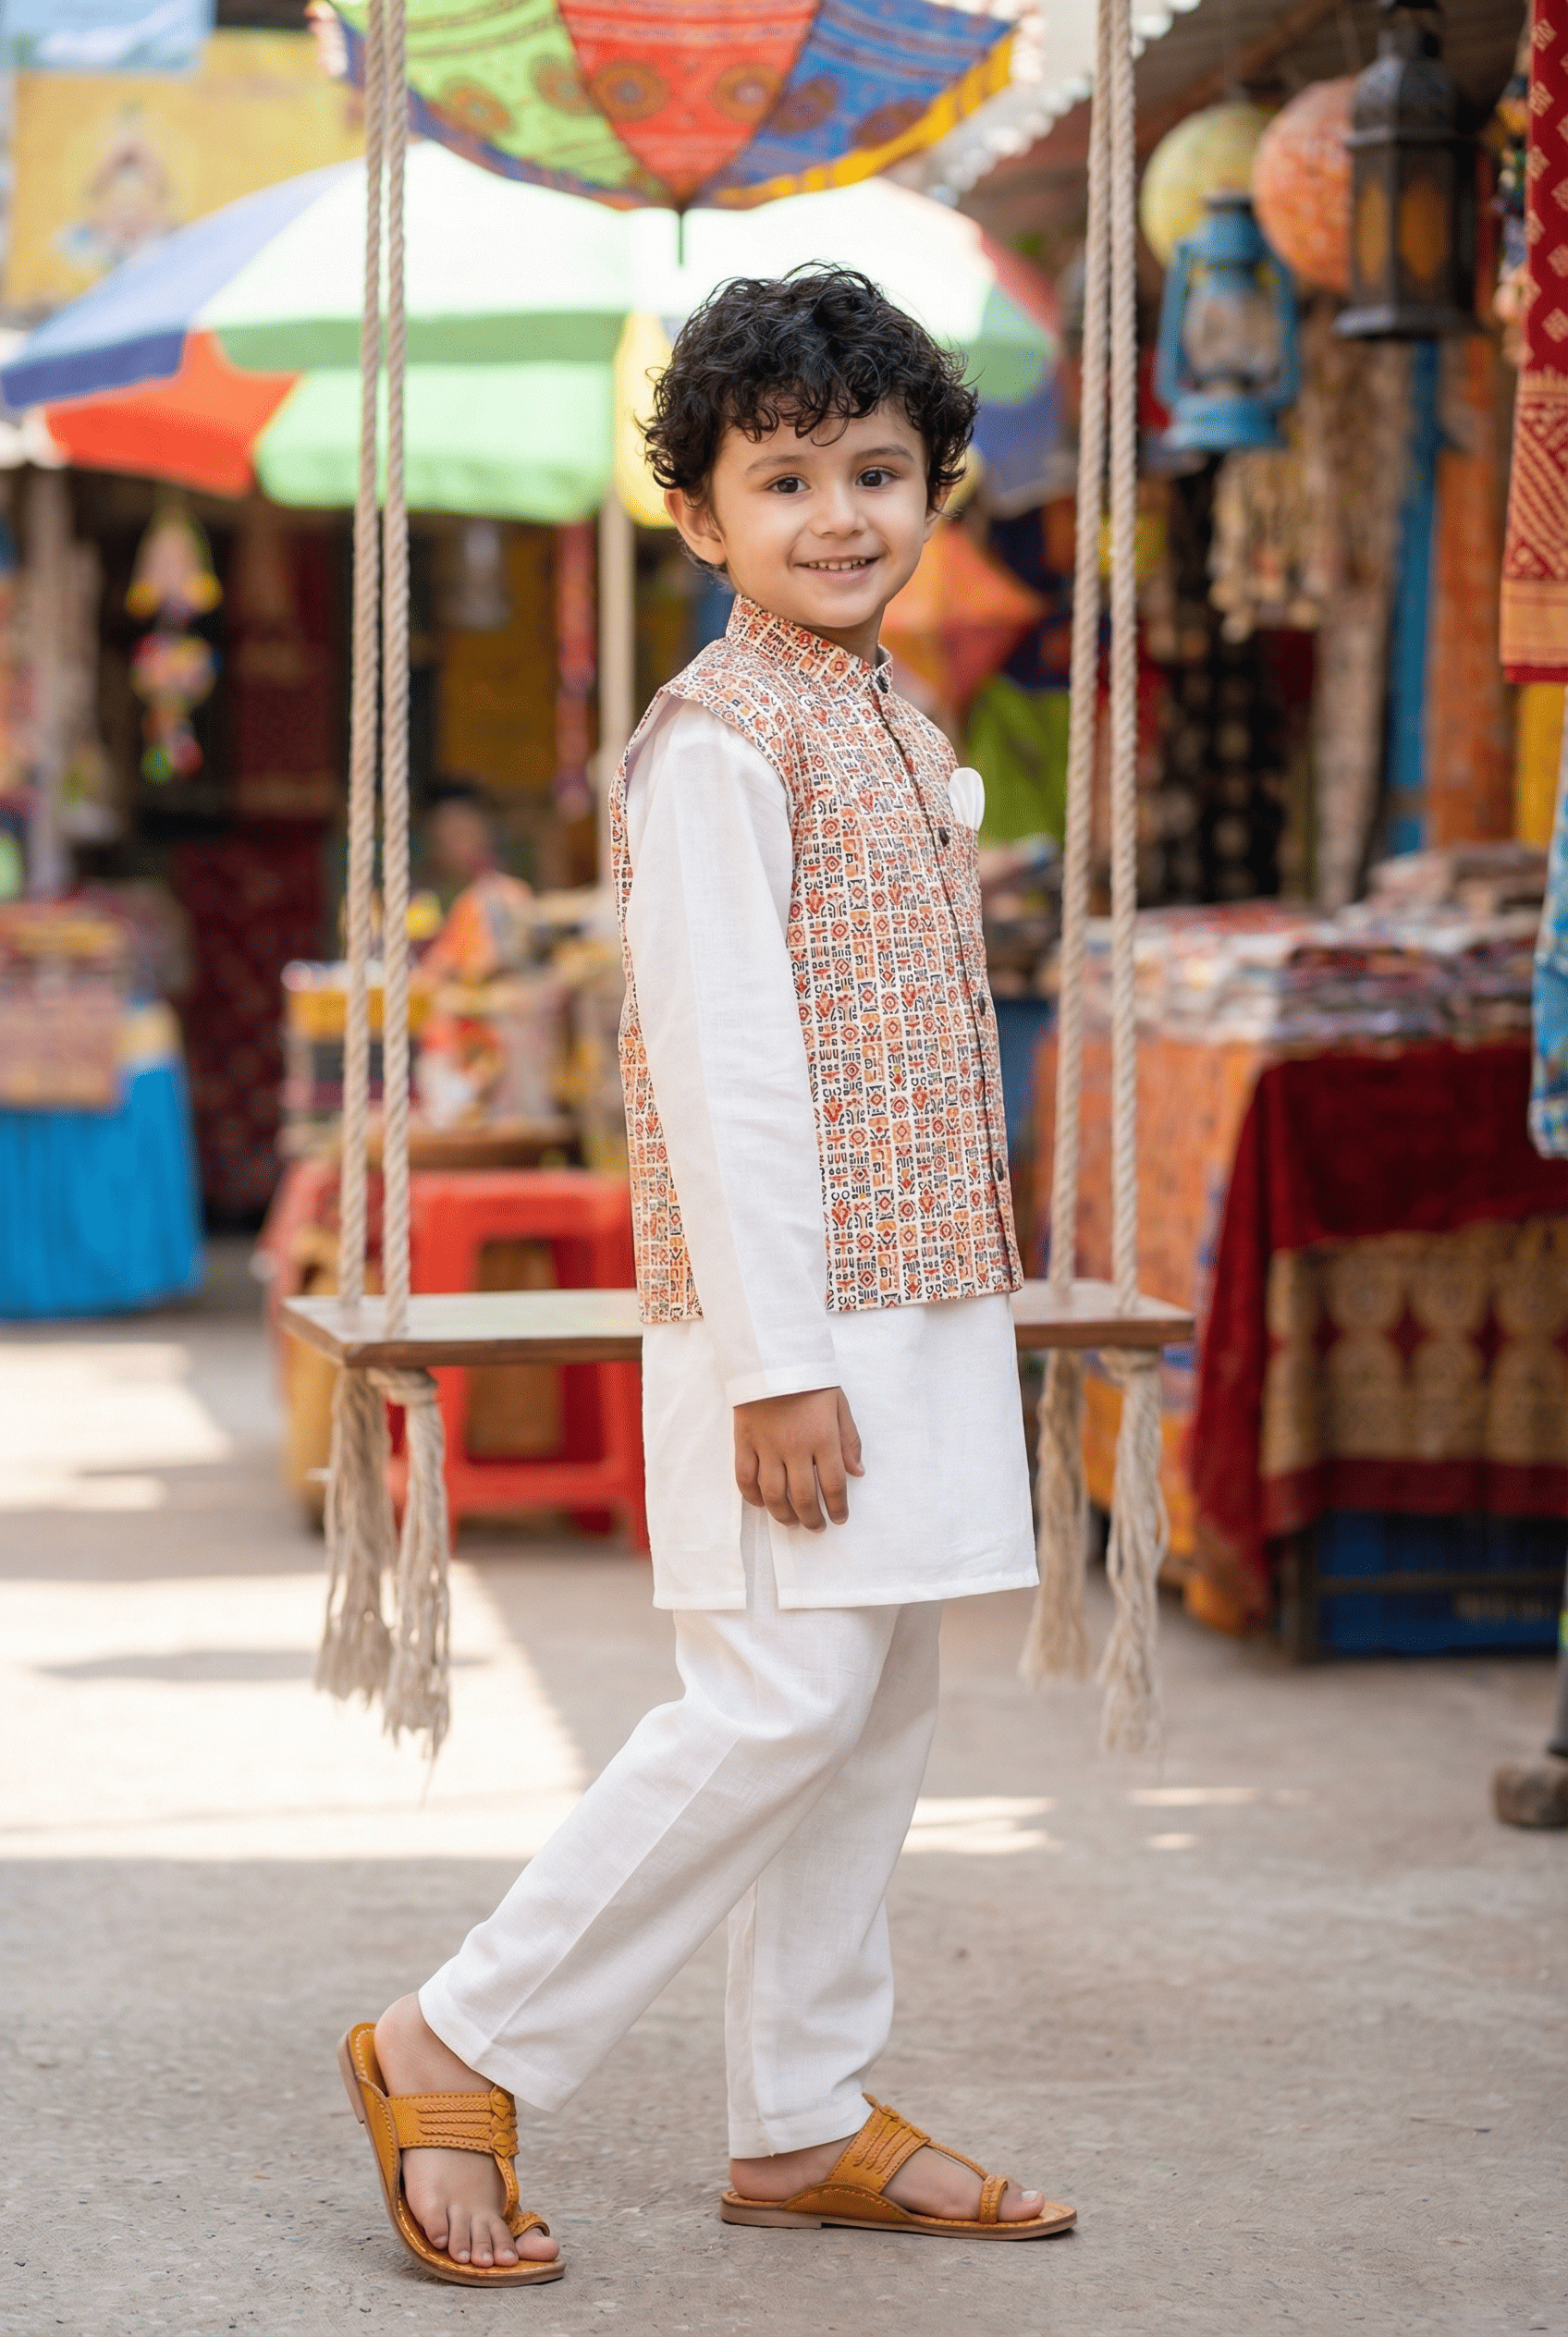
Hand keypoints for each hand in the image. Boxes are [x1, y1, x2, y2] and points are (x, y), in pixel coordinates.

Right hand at [734, 1387, 864, 1531]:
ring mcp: (766, 1446)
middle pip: (803, 1497)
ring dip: (784, 1515)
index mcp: (822, 1437)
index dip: (838, 1508)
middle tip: (816, 1527)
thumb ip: (849, 1440)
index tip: (840, 1519)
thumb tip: (858, 1473)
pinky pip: (745, 1478)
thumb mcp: (839, 1404)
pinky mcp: (744, 1442)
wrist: (771, 1355)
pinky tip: (763, 1504)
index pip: (833, 1485)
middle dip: (812, 1519)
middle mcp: (794, 1447)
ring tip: (792, 1522)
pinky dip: (753, 1496)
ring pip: (773, 1494)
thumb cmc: (809, 1379)